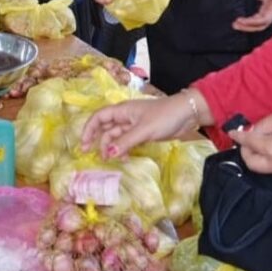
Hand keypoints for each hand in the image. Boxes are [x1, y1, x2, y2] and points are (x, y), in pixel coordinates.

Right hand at [81, 91, 206, 158]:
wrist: (187, 114)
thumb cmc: (164, 116)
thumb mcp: (143, 130)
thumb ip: (125, 142)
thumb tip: (107, 154)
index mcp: (122, 110)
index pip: (99, 117)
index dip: (89, 129)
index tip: (84, 145)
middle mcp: (125, 117)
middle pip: (106, 128)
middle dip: (99, 141)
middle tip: (96, 157)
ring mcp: (134, 125)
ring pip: (117, 136)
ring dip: (113, 147)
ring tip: (113, 160)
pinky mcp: (143, 133)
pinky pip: (127, 141)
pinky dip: (123, 149)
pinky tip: (125, 157)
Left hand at [228, 107, 271, 175]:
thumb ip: (263, 124)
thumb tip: (251, 131)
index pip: (248, 143)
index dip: (238, 136)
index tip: (232, 132)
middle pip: (251, 163)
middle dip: (245, 151)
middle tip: (246, 138)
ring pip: (262, 168)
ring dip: (256, 156)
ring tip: (259, 141)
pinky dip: (268, 160)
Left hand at [232, 0, 271, 32]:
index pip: (264, 19)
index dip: (252, 22)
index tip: (240, 20)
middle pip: (262, 25)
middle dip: (248, 27)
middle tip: (234, 24)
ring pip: (261, 24)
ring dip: (249, 26)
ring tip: (236, 24)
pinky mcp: (270, 8)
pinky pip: (261, 19)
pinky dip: (252, 22)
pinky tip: (244, 20)